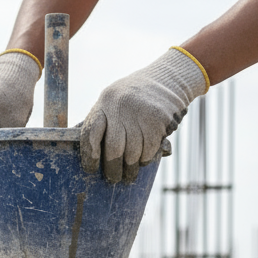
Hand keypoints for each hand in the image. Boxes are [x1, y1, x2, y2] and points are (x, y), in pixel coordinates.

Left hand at [80, 48, 206, 182]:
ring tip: (129, 174)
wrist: (168, 78)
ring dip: (130, 168)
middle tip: (114, 179)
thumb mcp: (115, 102)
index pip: (91, 132)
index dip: (89, 154)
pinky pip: (148, 150)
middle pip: (114, 148)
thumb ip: (105, 123)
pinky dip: (144, 159)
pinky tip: (142, 160)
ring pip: (132, 153)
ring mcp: (140, 111)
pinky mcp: (158, 119)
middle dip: (112, 169)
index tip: (91, 168)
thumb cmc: (135, 98)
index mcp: (105, 101)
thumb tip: (96, 159)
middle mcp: (121, 105)